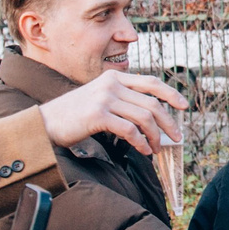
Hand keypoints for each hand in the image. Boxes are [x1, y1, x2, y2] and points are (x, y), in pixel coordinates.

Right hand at [42, 69, 184, 157]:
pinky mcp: (98, 115)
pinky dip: (141, 143)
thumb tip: (149, 116)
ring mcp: (105, 98)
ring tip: (157, 149)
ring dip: (155, 137)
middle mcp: (111, 84)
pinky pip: (130, 130)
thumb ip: (120, 100)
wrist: (44, 123)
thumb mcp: (98, 98)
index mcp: (113, 78)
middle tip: (177, 137)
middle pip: (152, 103)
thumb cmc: (73, 116)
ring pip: (144, 118)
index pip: (151, 82)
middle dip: (168, 122)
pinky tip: (144, 151)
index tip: (184, 106)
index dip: (171, 94)